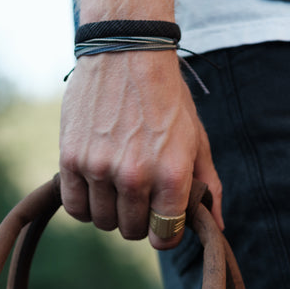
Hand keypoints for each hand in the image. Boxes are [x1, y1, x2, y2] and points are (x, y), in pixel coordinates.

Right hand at [59, 48, 223, 248]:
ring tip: (116, 187)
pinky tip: (95, 186)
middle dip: (138, 220)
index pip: (164, 236)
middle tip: (139, 196)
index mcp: (172, 174)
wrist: (125, 52)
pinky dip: (84, 205)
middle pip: (132, 231)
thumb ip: (208, 185)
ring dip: (110, 211)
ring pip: (102, 222)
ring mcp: (100, 169)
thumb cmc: (166, 97)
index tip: (161, 218)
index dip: (164, 232)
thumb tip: (218, 226)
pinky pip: (75, 208)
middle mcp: (135, 176)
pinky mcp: (71, 159)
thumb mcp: (197, 138)